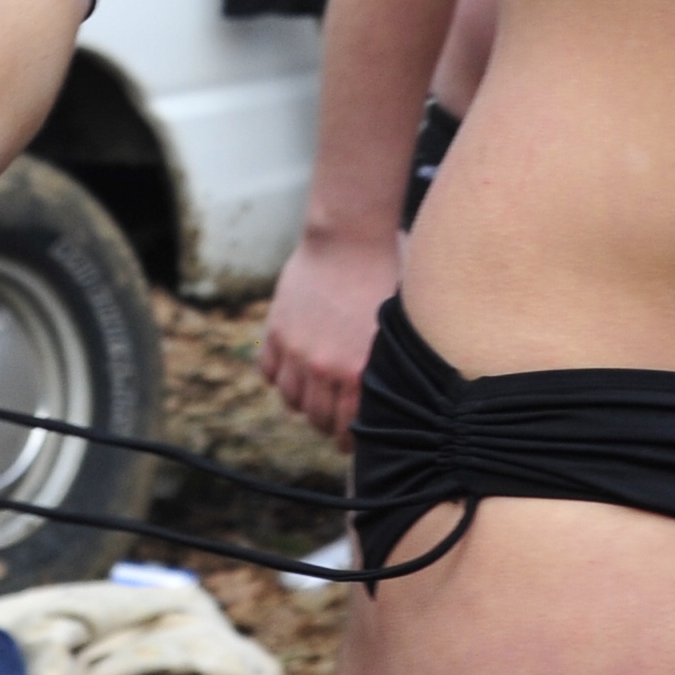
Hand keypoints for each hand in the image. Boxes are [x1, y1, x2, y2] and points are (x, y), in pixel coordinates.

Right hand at [259, 232, 397, 449]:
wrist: (350, 235)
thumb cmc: (387, 273)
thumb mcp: (402, 323)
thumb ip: (395, 362)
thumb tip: (406, 391)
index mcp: (362, 371)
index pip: (350, 429)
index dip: (351, 439)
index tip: (352, 440)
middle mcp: (326, 368)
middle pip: (318, 420)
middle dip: (327, 424)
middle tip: (333, 420)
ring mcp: (298, 351)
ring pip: (291, 400)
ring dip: (302, 401)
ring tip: (314, 393)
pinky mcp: (278, 331)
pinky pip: (268, 371)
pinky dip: (278, 374)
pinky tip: (293, 367)